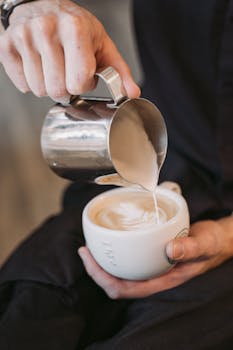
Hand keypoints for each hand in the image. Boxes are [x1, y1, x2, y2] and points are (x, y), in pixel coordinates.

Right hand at [0, 0, 139, 99]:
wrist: (43, 6)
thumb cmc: (75, 28)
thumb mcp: (102, 45)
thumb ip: (119, 71)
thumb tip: (131, 93)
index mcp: (75, 29)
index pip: (79, 82)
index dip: (83, 84)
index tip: (82, 73)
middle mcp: (47, 29)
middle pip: (57, 90)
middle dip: (65, 88)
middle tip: (66, 72)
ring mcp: (24, 36)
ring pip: (39, 90)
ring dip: (49, 85)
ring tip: (53, 67)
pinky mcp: (7, 45)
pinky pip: (22, 85)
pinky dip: (31, 82)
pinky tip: (38, 66)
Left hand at [78, 217, 232, 298]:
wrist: (214, 241)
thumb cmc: (210, 245)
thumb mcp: (204, 244)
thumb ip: (190, 248)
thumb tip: (170, 249)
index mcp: (163, 280)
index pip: (127, 289)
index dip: (104, 279)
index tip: (89, 259)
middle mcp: (153, 276)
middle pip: (117, 283)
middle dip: (96, 271)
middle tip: (84, 250)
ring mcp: (150, 268)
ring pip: (120, 273)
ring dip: (102, 263)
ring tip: (90, 246)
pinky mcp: (149, 256)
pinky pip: (127, 260)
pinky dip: (115, 253)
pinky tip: (110, 241)